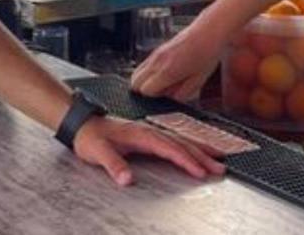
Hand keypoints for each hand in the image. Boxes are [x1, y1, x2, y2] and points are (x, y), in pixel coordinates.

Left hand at [72, 116, 224, 185]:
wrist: (83, 124)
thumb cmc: (91, 137)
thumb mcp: (98, 152)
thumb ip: (114, 164)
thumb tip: (127, 179)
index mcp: (141, 134)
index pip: (169, 148)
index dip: (186, 160)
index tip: (199, 172)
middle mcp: (149, 131)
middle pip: (182, 143)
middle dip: (202, 156)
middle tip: (220, 168)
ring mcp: (151, 133)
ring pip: (182, 141)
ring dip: (201, 150)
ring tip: (219, 159)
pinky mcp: (149, 137)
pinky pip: (175, 141)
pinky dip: (190, 146)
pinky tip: (198, 151)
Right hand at [130, 21, 224, 99]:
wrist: (208, 30)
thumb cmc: (207, 54)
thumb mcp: (199, 80)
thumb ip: (182, 93)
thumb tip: (171, 99)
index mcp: (168, 71)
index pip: (145, 91)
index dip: (154, 98)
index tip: (165, 96)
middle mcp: (157, 61)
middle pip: (135, 83)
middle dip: (145, 91)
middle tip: (162, 91)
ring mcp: (155, 54)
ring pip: (136, 74)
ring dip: (145, 81)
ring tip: (163, 82)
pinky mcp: (157, 49)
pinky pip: (143, 65)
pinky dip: (148, 73)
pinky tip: (164, 73)